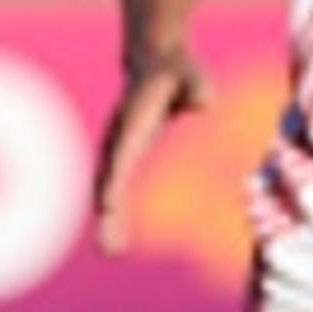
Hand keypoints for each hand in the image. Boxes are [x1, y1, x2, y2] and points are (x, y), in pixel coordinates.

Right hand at [93, 42, 210, 253]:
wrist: (154, 61)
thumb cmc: (177, 71)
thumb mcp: (191, 75)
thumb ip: (197, 88)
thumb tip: (205, 102)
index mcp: (134, 122)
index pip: (122, 154)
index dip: (114, 179)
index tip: (107, 205)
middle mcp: (120, 138)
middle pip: (109, 179)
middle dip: (108, 212)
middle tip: (109, 246)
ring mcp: (118, 147)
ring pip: (108, 188)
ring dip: (108, 219)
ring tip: (111, 250)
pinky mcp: (123, 155)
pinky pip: (115, 188)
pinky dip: (114, 213)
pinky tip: (117, 239)